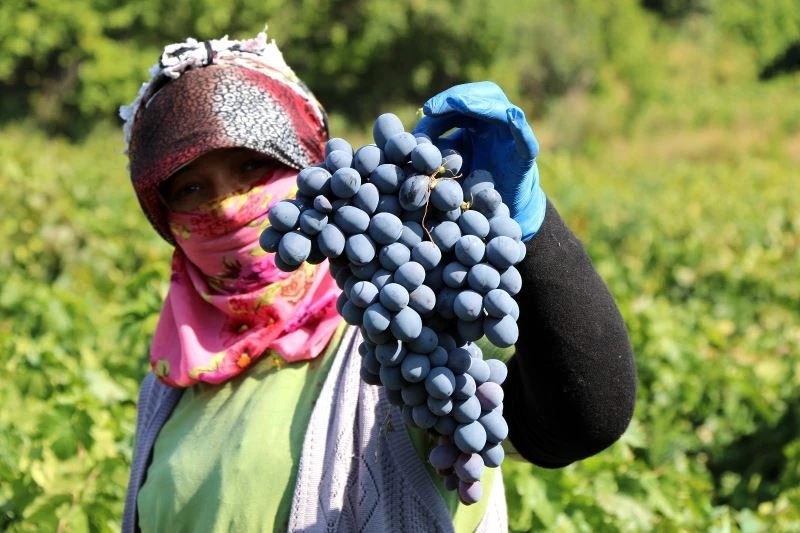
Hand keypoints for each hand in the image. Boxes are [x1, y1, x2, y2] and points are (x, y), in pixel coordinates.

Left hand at [412, 81, 545, 240]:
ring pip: (502, 109)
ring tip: (459, 103)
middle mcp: (497, 124)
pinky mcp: (525, 156)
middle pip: (483, 95)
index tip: (425, 111)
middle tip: (433, 108)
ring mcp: (513, 137)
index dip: (443, 103)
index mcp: (478, 122)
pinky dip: (519, 126)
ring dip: (480, 104)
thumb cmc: (471, 187)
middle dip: (457, 98)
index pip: (461, 102)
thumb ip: (430, 150)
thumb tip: (403, 141)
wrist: (498, 214)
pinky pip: (526, 138)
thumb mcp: (447, 164)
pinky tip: (511, 116)